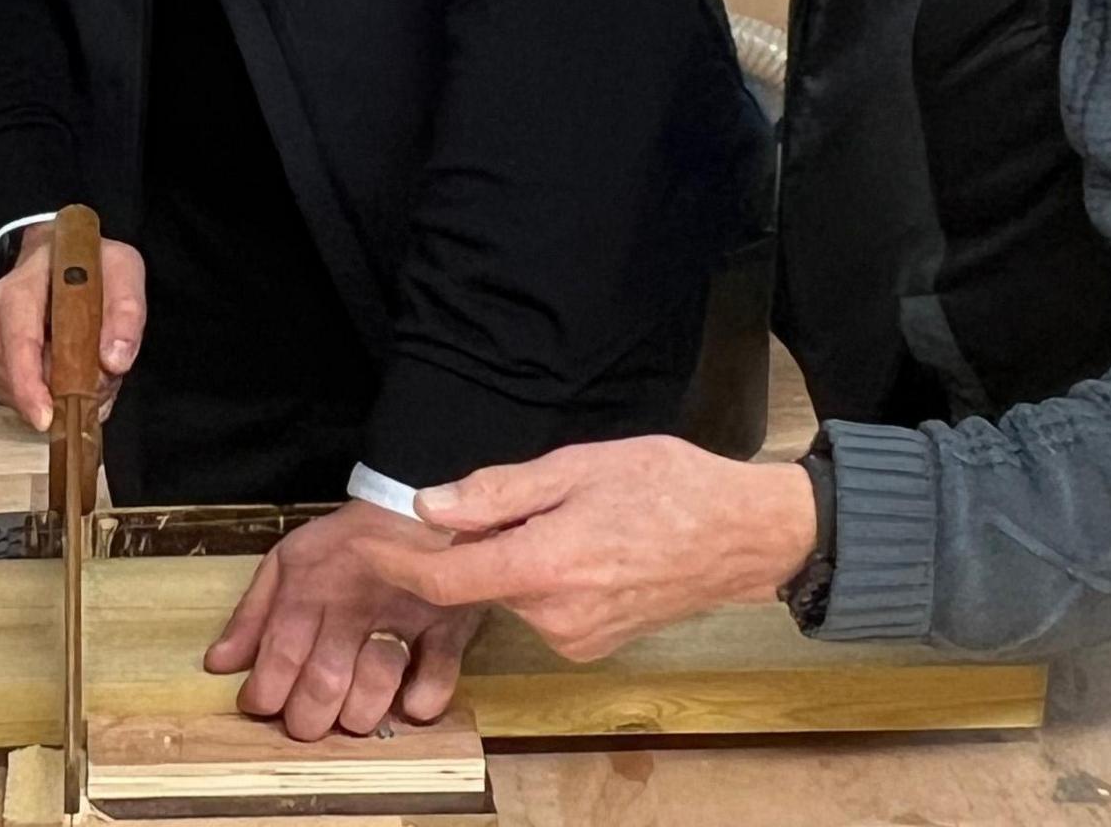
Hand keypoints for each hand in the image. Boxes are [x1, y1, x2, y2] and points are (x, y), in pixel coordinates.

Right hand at [0, 222, 146, 430]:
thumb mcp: (121, 269)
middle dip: (60, 395)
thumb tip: (114, 361)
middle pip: (17, 377)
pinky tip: (69, 378)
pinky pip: (16, 397)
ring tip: (89, 372)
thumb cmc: (86, 262)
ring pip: (16, 393)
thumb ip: (126, 311)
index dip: (29, 385)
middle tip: (101, 383)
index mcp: (19, 292)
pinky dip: (46, 398)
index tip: (47, 418)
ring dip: (56, 397)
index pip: (18, 343)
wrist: (54, 254)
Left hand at [203, 503, 484, 739]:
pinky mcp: (447, 624)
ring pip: (376, 683)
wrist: (416, 503)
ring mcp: (403, 617)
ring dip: (359, 715)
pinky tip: (407, 704)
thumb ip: (252, 614)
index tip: (259, 706)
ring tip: (351, 717)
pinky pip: (439, 674)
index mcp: (308, 589)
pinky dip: (422, 701)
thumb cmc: (346, 541)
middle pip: (324, 682)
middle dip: (308, 719)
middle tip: (306, 723)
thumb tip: (218, 664)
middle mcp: (352, 607)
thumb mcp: (287, 561)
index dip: (263, 695)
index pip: (277, 657)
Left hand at [364, 436, 816, 662]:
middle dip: (475, 541)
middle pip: (478, 580)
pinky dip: (543, 576)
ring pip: (511, 591)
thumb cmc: (669, 487)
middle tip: (516, 496)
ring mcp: (575, 636)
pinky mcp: (592, 644)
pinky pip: (542, 607)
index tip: (366, 545)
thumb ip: (499, 493)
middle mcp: (555, 615)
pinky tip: (586, 544)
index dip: (398, 561)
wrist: (744, 535)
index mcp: (545, 567)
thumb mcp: (578, 467)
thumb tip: (431, 505)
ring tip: (571, 514)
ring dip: (515, 556)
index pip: (444, 578)